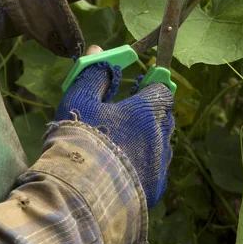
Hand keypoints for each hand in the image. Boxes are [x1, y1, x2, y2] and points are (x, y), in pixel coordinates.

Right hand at [54, 46, 173, 207]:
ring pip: (162, 143)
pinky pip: (157, 169)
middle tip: (131, 114)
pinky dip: (146, 164)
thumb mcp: (80, 100)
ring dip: (150, 139)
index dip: (152, 87)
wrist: (78, 195)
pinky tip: (126, 168)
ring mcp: (160, 164)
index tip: (140, 87)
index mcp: (145, 111)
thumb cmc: (78, 140)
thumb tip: (99, 49)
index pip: (162, 91)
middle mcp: (159, 136)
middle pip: (165, 117)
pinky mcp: (156, 189)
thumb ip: (94, 74)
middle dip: (152, 112)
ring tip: (126, 142)